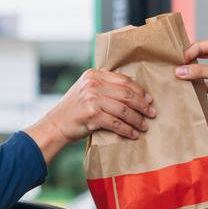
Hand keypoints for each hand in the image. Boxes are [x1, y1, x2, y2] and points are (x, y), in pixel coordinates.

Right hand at [26, 70, 155, 161]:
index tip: (149, 99)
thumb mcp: (87, 90)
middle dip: (142, 105)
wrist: (55, 125)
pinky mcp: (92, 115)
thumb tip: (134, 93)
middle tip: (152, 114)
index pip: (124, 80)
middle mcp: (93, 84)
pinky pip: (116, 123)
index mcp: (94, 74)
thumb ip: (105, 87)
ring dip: (137, 119)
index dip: (139, 91)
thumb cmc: (75, 110)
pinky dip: (127, 130)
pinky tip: (133, 134)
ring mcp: (92, 99)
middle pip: (127, 94)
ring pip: (124, 109)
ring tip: (144, 126)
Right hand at [175, 34, 207, 106]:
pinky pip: (205, 80)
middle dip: (187, 65)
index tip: (175, 66)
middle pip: (197, 57)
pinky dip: (199, 85)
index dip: (186, 56)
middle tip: (173, 72)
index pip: (197, 47)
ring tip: (179, 82)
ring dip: (192, 76)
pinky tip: (190, 91)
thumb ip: (198, 72)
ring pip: (200, 69)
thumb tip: (179, 71)